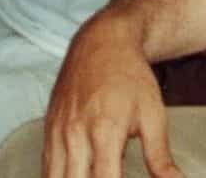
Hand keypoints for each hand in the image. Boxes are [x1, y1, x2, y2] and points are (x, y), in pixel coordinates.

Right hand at [43, 15, 181, 177]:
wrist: (102, 41)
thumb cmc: (130, 76)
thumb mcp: (153, 114)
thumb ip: (160, 157)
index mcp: (104, 130)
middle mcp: (75, 133)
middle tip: (109, 177)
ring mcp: (57, 130)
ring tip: (91, 177)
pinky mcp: (48, 128)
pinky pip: (46, 166)